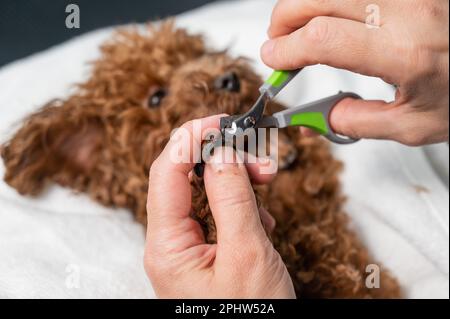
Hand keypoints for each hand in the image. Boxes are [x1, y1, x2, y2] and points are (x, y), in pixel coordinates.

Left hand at [144, 115, 294, 298]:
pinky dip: (245, 207)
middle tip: (257, 156)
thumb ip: (232, 197)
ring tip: (266, 188)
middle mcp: (172, 242)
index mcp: (167, 244)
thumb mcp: (246, 253)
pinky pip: (221, 212)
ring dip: (238, 182)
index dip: (192, 137)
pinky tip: (262, 223)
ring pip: (207, 192)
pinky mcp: (210, 251)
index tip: (222, 120)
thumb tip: (223, 149)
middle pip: (187, 177)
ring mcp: (190, 246)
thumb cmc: (252, 315)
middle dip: (223, 159)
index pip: (167, 170)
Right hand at [261, 0, 448, 145]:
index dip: (286, 49)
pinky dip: (332, 2)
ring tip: (302, 30)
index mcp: (404, 53)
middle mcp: (407, 10)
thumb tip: (322, 115)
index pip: (322, 39)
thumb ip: (358, 122)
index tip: (273, 61)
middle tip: (278, 42)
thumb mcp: (414, 125)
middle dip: (283, 19)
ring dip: (305, 6)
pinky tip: (331, 17)